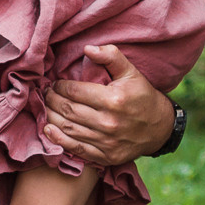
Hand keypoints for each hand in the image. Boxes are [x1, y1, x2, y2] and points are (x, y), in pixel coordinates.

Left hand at [43, 45, 174, 167]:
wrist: (160, 127)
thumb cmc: (142, 96)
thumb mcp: (131, 72)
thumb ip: (111, 56)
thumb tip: (87, 48)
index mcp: (113, 99)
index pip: (74, 92)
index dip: (59, 86)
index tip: (54, 83)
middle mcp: (109, 122)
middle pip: (68, 110)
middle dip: (52, 100)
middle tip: (45, 94)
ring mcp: (107, 142)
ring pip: (68, 128)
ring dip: (51, 117)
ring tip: (45, 107)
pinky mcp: (106, 156)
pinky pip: (76, 148)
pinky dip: (58, 140)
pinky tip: (48, 129)